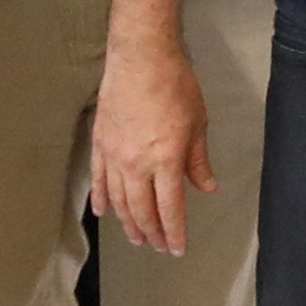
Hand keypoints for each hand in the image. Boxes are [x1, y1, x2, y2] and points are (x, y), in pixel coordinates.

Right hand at [93, 8, 213, 256]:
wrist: (140, 57)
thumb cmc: (176, 85)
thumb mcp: (198, 123)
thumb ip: (198, 160)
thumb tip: (206, 187)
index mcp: (166, 160)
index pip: (170, 208)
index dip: (174, 232)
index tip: (177, 249)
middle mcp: (136, 164)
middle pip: (142, 210)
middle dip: (152, 233)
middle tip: (158, 247)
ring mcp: (114, 155)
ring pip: (119, 200)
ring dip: (128, 223)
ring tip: (137, 238)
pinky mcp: (99, 143)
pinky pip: (99, 179)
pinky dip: (101, 198)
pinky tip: (104, 213)